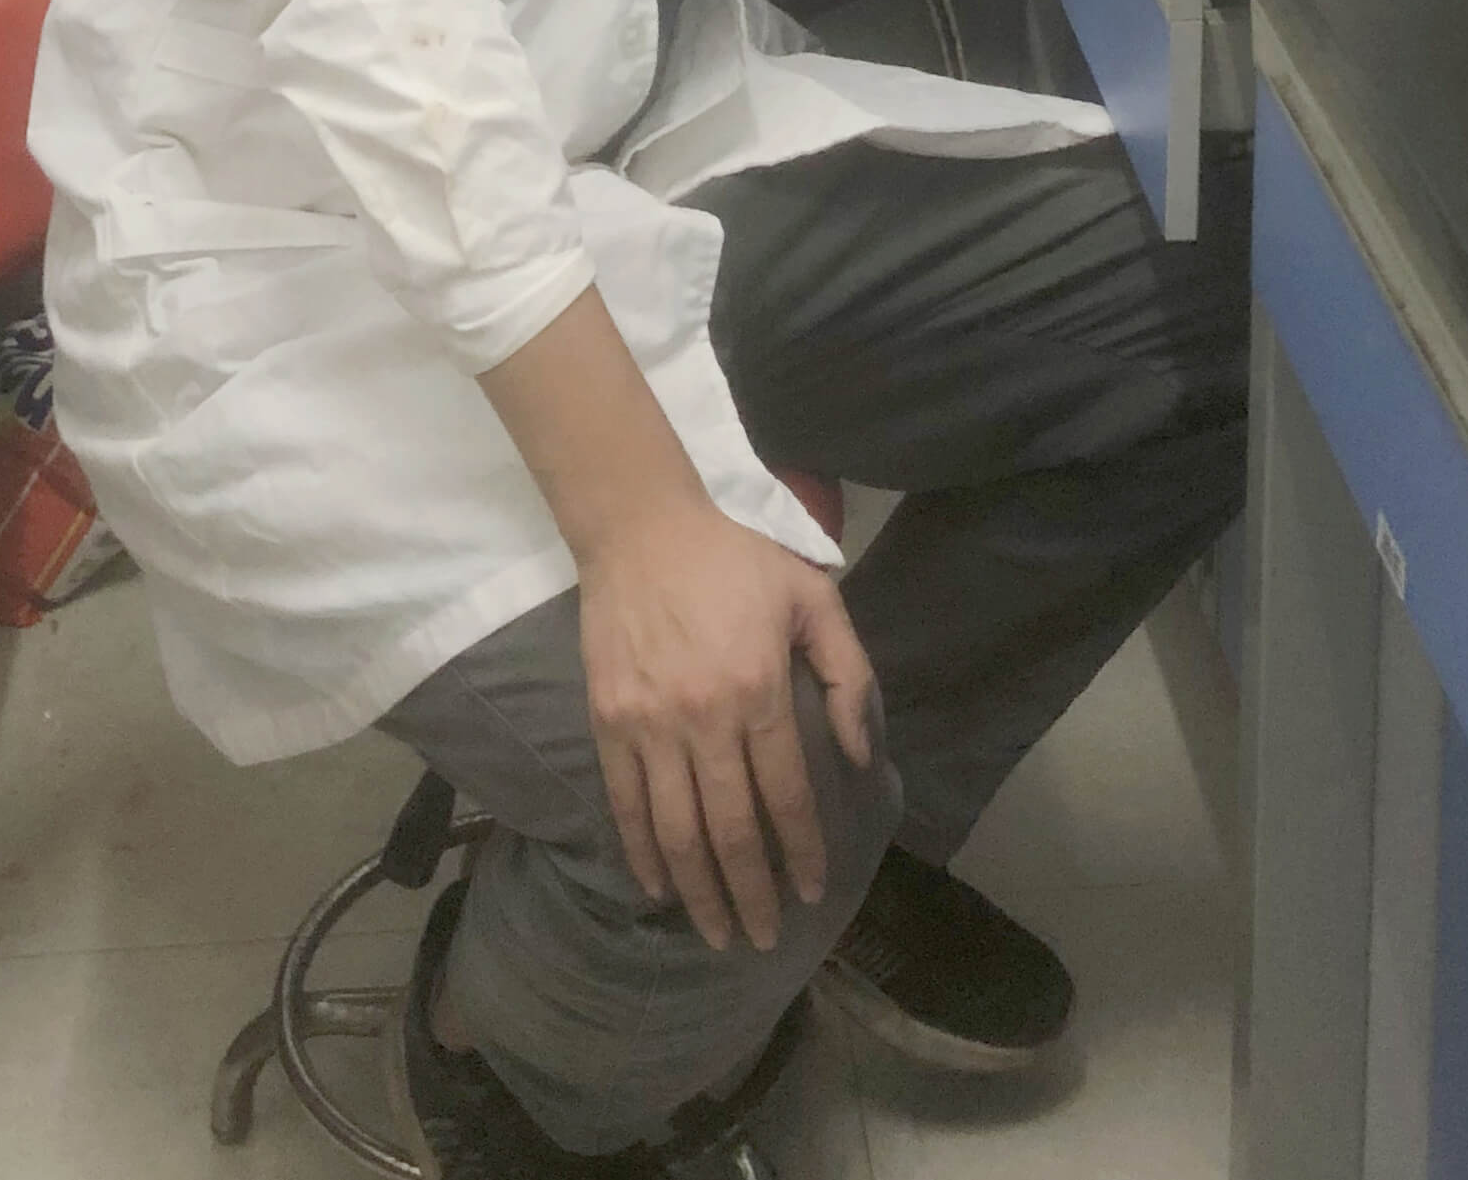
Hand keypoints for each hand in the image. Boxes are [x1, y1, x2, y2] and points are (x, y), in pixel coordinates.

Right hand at [579, 496, 876, 952]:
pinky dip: (642, 855)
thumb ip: (846, 673)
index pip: (785, 793)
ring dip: (698, 892)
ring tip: (717, 934)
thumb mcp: (813, 597)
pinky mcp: (607, 723)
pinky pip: (625, 806)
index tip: (810, 892)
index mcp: (758, 688)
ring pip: (675, 832)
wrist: (641, 529)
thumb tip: (860, 753)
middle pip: (729, 829)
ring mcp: (648, 726)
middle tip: (763, 939)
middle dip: (749, 893)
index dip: (800, 850)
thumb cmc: (735, 561)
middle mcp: (703, 718)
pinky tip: (660, 888)